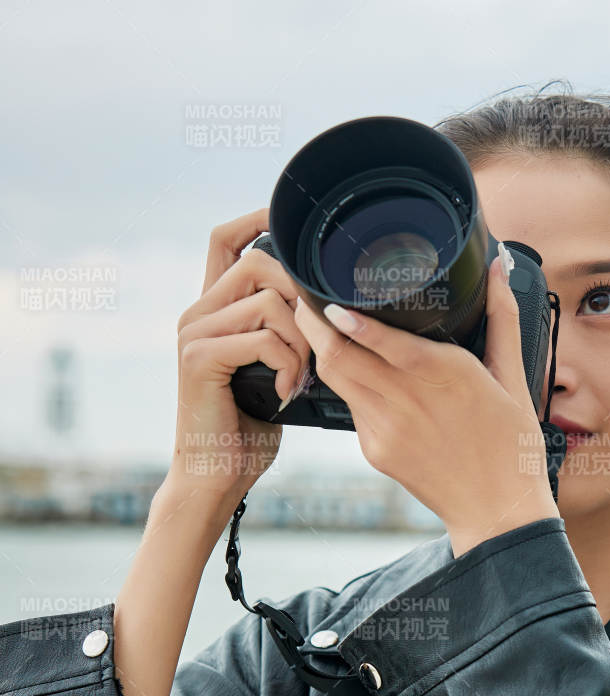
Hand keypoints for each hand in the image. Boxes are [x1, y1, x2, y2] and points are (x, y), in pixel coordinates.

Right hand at [170, 208, 312, 509]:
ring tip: (299, 379)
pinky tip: (284, 394)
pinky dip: (288, 366)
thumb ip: (285, 333)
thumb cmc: (248, 430)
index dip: (257, 218)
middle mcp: (197, 312)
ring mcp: (195, 332)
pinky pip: (265, 338)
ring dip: (301, 342)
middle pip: (259, 262)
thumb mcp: (274, 370)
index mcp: (212, 309)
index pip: (226, 239)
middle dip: (301, 298)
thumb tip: (327, 310)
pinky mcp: (200, 357)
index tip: (291, 219)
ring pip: (269, 301)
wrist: (215, 477)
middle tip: (314, 346)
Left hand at [295, 252, 560, 555]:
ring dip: (321, 350)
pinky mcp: (376, 451)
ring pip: (335, 379)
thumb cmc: (512, 445)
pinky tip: (354, 371)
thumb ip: (502, 318)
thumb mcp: (514, 378)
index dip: (343, 318)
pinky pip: (352, 407)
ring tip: (315, 323)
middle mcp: (408, 400)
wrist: (498, 512)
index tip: (325, 295)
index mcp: (444, 374)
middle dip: (313, 324)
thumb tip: (497, 266)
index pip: (377, 339)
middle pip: (338, 356)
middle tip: (304, 297)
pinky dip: (349, 384)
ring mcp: (386, 428)